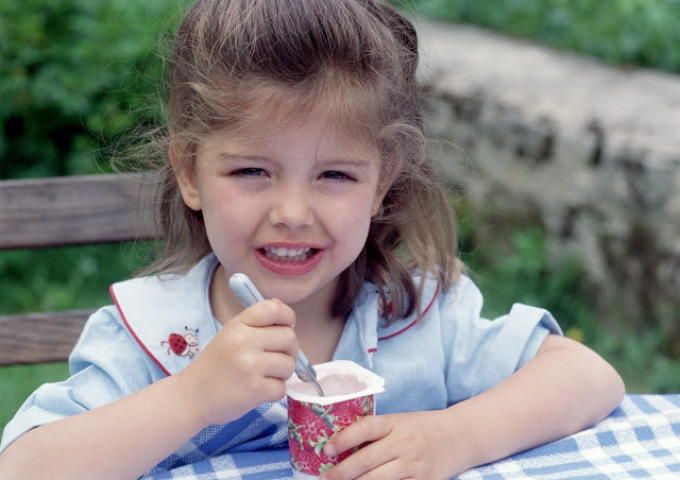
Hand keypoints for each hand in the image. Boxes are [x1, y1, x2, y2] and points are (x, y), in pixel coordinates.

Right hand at [175, 299, 297, 426]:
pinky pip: (282, 388)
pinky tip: (258, 390)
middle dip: (289, 350)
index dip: (288, 316)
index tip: (286, 327)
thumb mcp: (230, 334)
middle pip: (289, 337)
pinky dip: (274, 392)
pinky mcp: (255, 390)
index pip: (274, 309)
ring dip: (281, 373)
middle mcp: (244, 342)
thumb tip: (284, 310)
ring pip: (289, 364)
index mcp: (238, 325)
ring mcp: (250, 366)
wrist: (192, 397)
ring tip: (263, 376)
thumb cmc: (215, 365)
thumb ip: (256, 322)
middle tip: (275, 358)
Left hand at [320, 410, 461, 479]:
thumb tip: (341, 445)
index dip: (343, 439)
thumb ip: (376, 432)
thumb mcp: (399, 421)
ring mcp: (414, 465)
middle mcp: (404, 443)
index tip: (326, 449)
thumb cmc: (423, 427)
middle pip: (366, 460)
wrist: (461, 435)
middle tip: (325, 478)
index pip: (365, 428)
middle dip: (341, 472)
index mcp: (395, 423)